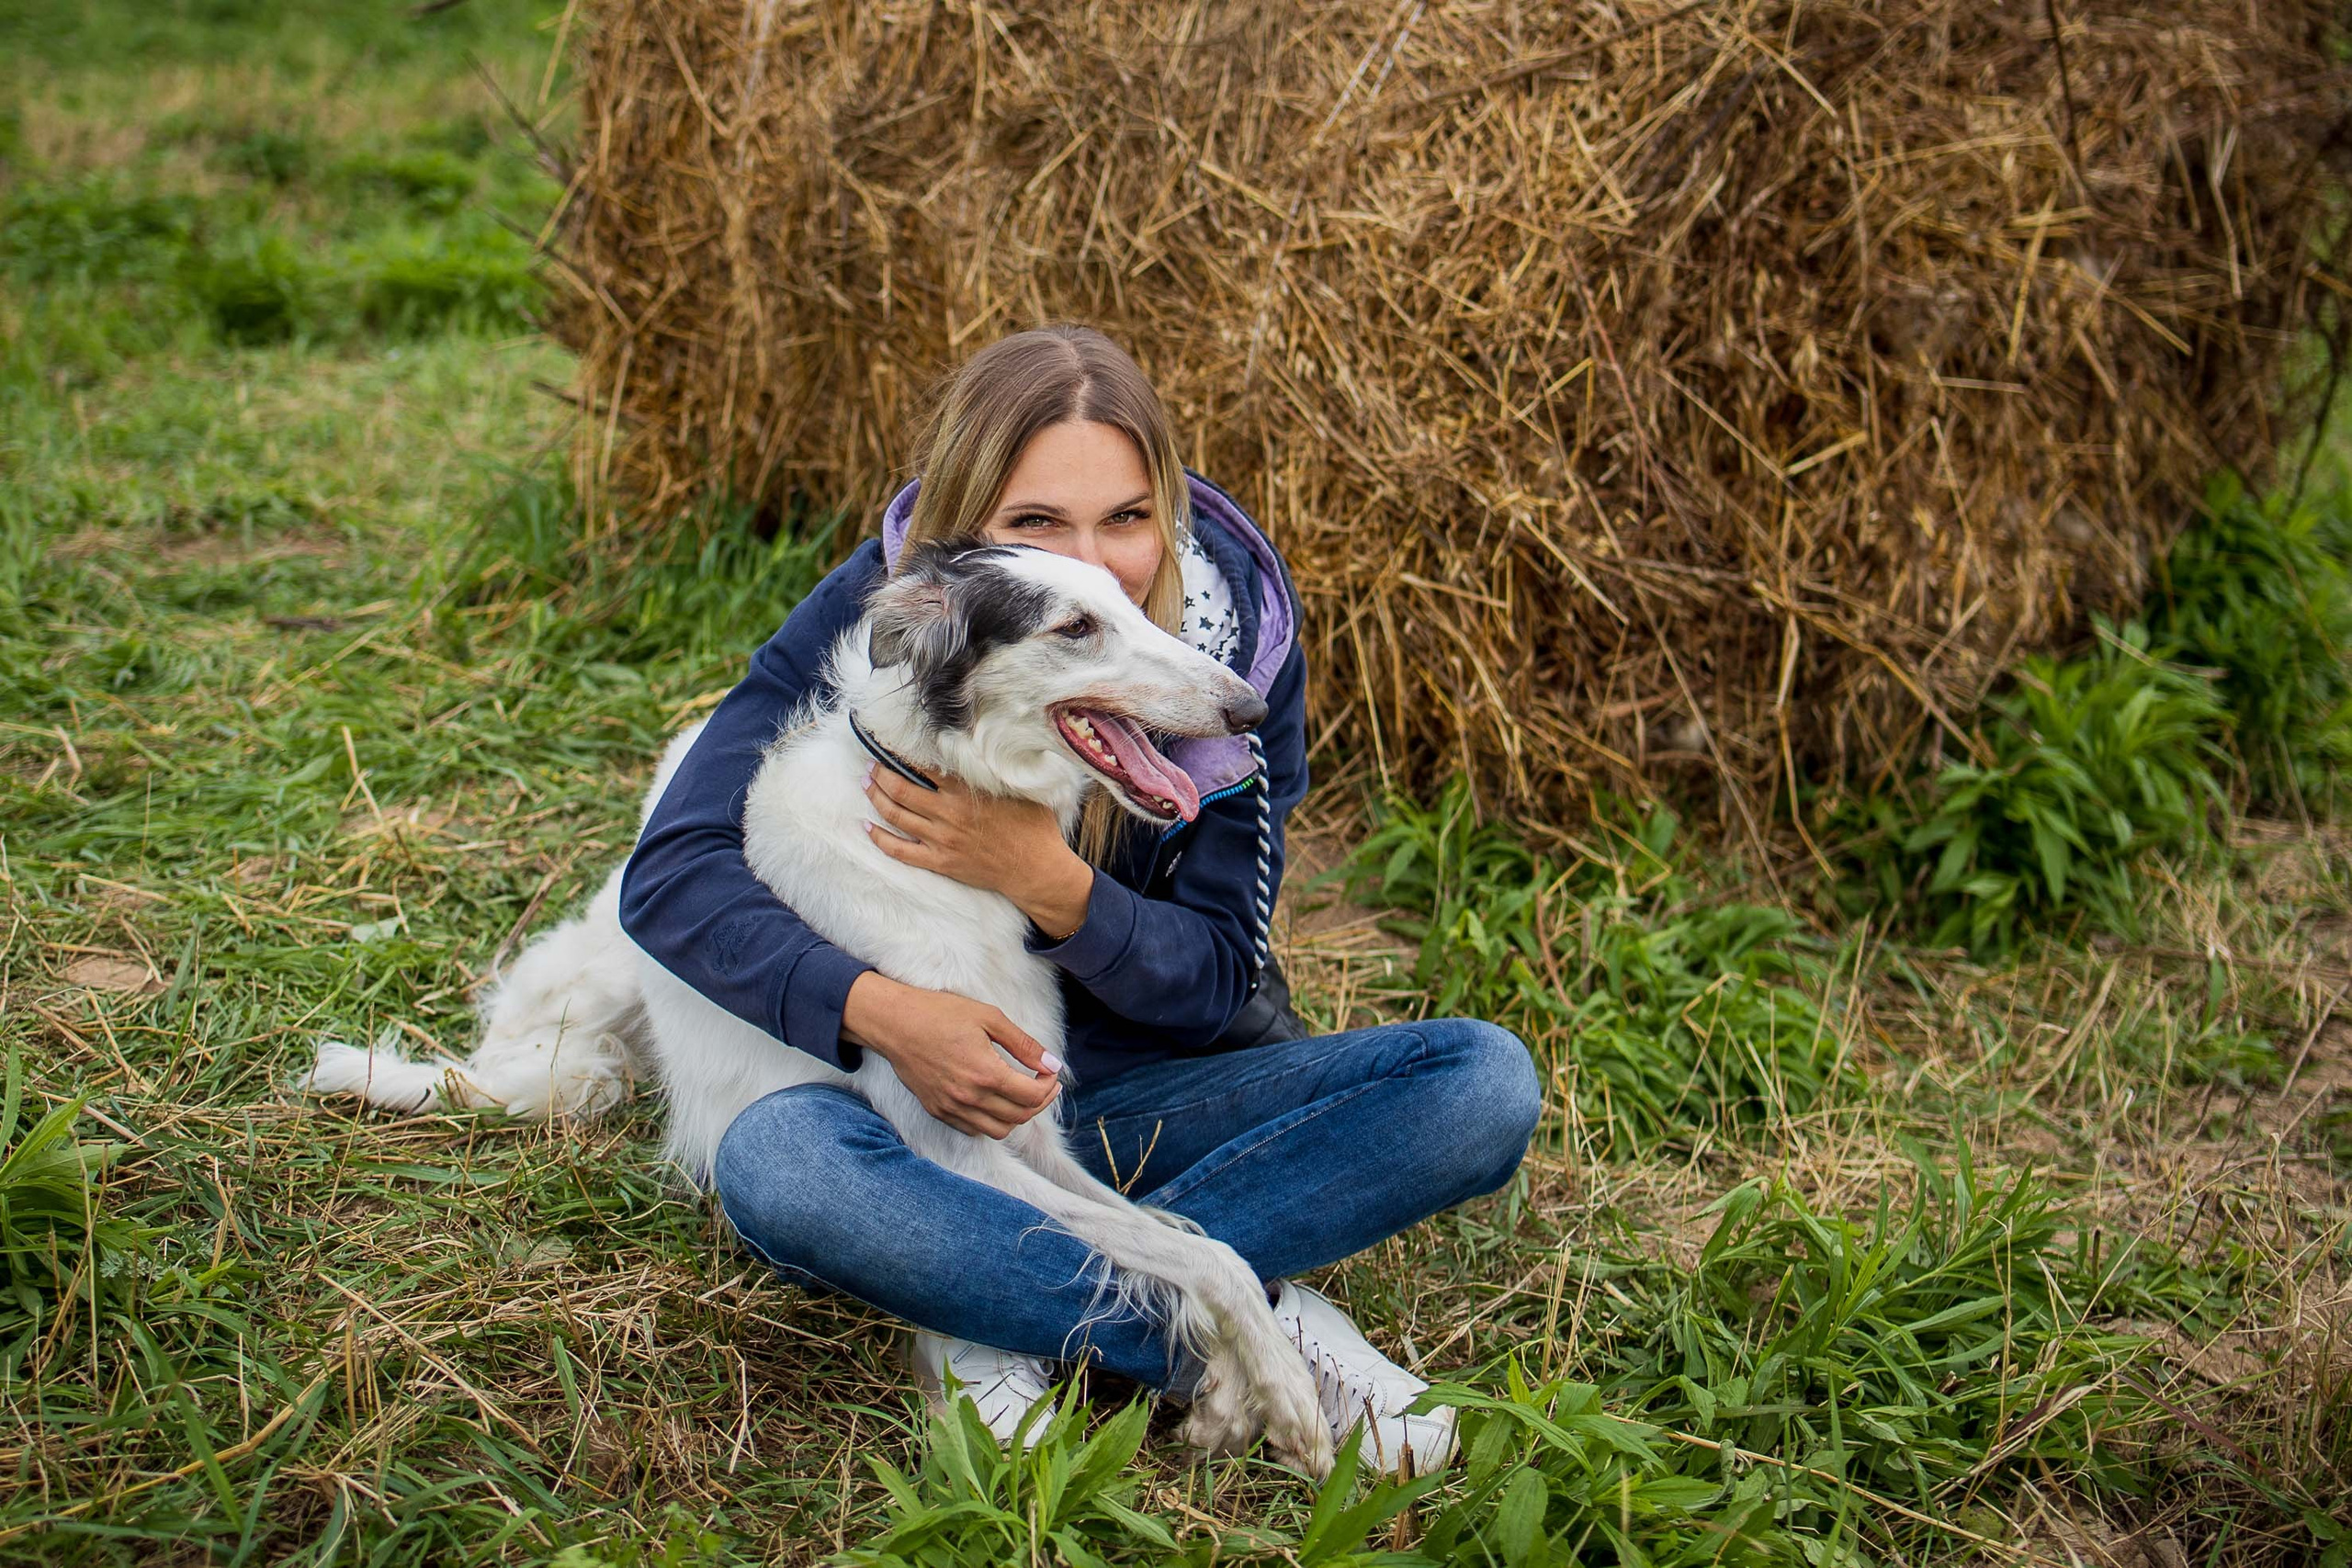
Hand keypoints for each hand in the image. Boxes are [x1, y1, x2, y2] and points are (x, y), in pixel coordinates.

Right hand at [841, 972, 1061, 1137]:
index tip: (1052, 1074)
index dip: (1049, 1087)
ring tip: (1021, 1095)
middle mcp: (969, 1097)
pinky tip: (994, 1101)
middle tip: (1044, 1084)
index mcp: (986, 1073)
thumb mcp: (989, 1018)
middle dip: (1040, 1102)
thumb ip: (1024, 1044)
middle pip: (1019, 1116)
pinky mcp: (938, 1111)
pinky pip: (973, 1130)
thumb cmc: (940, 1014)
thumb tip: (1052, 1064)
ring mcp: (952, 1108)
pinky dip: (991, 1122)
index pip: (1032, 1096)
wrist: (895, 1023)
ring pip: (998, 1131)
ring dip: (1017, 1117)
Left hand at [865, 765, 1092, 938]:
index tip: (890, 748)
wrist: (1034, 868)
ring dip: (876, 798)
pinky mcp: (939, 861)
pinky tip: (867, 828)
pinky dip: (880, 839)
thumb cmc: (1032, 826)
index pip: (923, 768)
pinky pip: (900, 850)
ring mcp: (940, 840)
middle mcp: (948, 813)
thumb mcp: (1017, 789)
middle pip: (901, 790)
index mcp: (965, 792)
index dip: (902, 756)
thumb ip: (993, 771)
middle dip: (881, 774)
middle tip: (870, 766)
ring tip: (867, 785)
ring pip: (896, 816)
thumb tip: (979, 749)